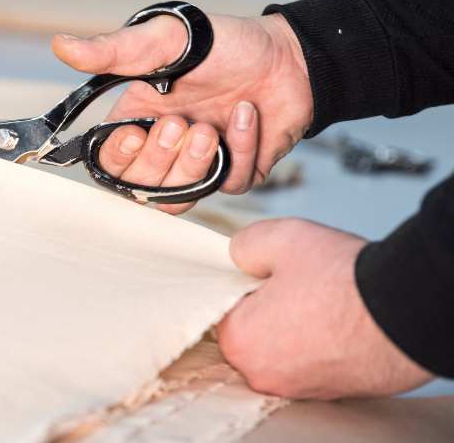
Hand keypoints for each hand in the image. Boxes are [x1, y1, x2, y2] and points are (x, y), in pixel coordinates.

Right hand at [52, 12, 311, 213]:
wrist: (290, 54)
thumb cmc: (225, 43)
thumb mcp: (166, 40)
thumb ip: (114, 50)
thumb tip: (61, 45)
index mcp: (138, 118)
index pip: (108, 161)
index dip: (116, 159)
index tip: (132, 134)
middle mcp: (165, 147)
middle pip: (140, 187)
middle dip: (159, 160)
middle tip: (180, 124)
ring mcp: (200, 164)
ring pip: (179, 198)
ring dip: (193, 165)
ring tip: (210, 127)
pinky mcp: (236, 172)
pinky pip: (228, 184)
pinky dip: (240, 148)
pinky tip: (248, 114)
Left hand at [216, 219, 433, 398]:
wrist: (405, 310)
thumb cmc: (343, 279)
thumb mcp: (278, 238)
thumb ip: (243, 246)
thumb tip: (238, 257)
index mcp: (240, 341)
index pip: (224, 309)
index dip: (244, 285)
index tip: (267, 273)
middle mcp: (263, 374)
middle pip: (251, 331)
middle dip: (268, 306)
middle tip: (296, 283)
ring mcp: (298, 387)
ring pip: (282, 346)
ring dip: (295, 324)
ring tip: (320, 298)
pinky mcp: (331, 390)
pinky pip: (311, 359)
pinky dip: (319, 341)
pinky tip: (336, 318)